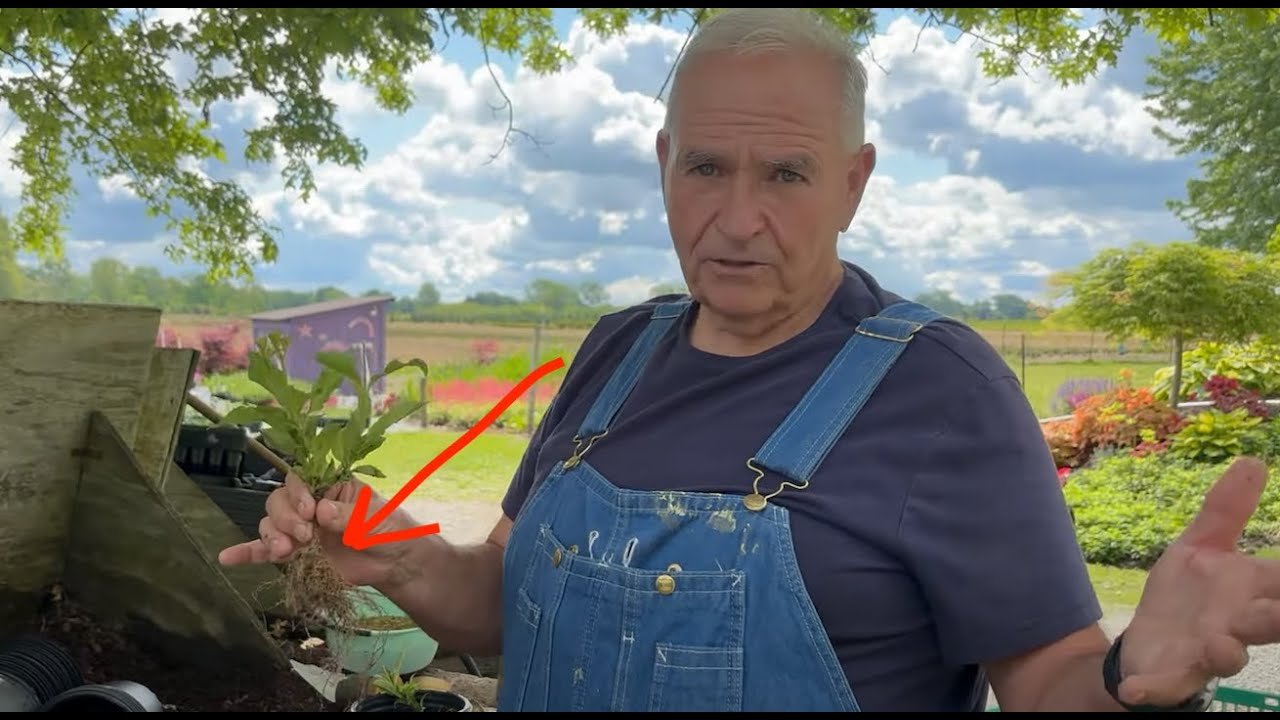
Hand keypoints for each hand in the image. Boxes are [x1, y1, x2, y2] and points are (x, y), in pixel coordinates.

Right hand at [217, 472, 421, 588]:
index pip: (300, 479)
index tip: (309, 511)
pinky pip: (265, 551)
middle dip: (285, 518)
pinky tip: (227, 558)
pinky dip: (247, 553)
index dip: (298, 493)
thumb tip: (322, 512)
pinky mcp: (296, 554)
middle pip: (278, 501)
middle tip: (305, 536)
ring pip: (270, 524)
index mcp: (328, 486)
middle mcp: (309, 504)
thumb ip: (347, 516)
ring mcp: (301, 529)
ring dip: (271, 537)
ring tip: (285, 552)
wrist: (393, 563)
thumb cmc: (387, 530)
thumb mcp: (374, 519)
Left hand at [1115, 456, 1279, 706]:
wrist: (1148, 644)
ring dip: (1226, 652)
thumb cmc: (1186, 597)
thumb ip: (1225, 511)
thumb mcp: (1199, 548)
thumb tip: (1250, 459)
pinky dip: (1152, 689)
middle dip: (1277, 617)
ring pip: (1227, 657)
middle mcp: (1237, 625)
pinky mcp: (1172, 676)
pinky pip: (1166, 686)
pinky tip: (1135, 690)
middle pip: (1268, 623)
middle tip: (1278, 611)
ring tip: (1220, 643)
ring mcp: (1206, 653)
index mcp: (1249, 591)